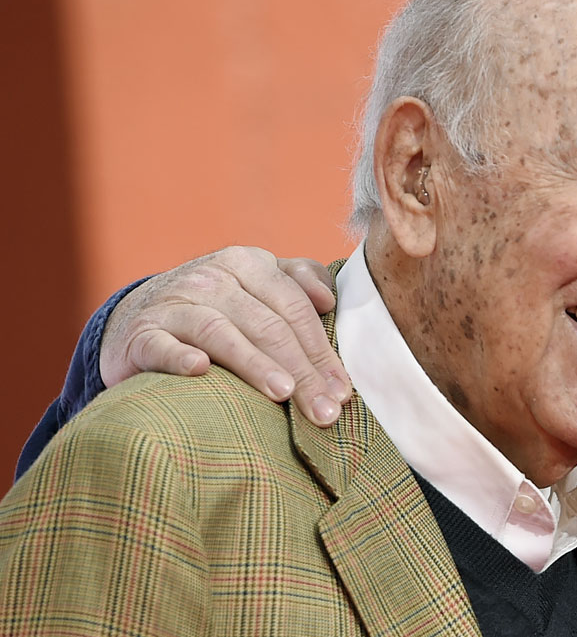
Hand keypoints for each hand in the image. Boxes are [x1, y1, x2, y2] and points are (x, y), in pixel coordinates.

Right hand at [100, 246, 349, 425]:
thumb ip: (298, 281)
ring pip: (222, 333)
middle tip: (324, 410)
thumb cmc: (216, 306)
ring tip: (283, 394)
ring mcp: (173, 303)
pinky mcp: (141, 333)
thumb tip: (328, 300)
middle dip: (302, 371)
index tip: (341, 391)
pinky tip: (200, 371)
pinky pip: (162, 345)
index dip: (321, 350)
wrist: (138, 318)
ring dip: (255, 365)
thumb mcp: (256, 282)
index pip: (294, 307)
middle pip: (267, 325)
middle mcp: (211, 277)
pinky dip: (180, 357)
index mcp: (246, 263)